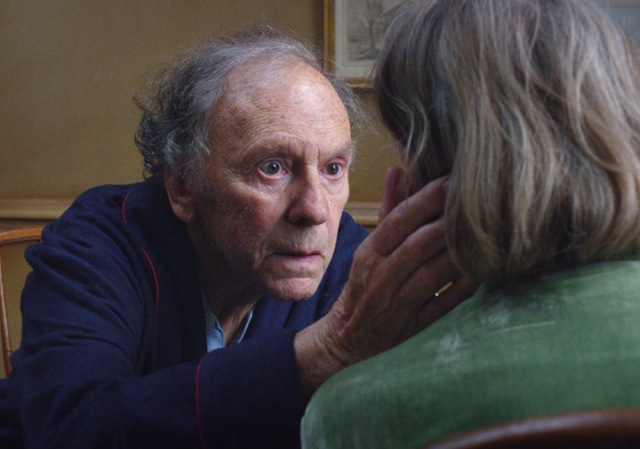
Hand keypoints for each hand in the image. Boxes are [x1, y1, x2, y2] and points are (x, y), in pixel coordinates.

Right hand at [295, 167, 476, 396]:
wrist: (347, 339)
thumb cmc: (363, 286)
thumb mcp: (369, 248)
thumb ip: (388, 210)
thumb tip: (398, 169)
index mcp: (369, 253)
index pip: (398, 220)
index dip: (425, 199)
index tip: (451, 179)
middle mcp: (381, 276)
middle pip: (418, 244)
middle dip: (448, 222)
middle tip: (477, 201)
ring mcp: (397, 304)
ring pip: (432, 274)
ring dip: (459, 253)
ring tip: (485, 232)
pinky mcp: (414, 327)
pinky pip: (443, 305)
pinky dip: (462, 287)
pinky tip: (481, 270)